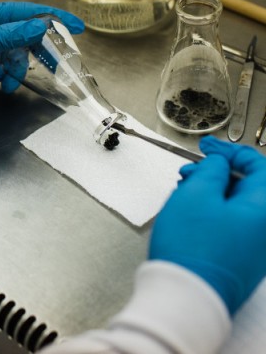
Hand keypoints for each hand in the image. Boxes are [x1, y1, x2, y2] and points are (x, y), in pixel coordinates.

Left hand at [0, 0, 83, 94]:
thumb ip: (11, 35)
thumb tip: (41, 26)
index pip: (31, 13)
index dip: (56, 19)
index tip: (77, 27)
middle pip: (25, 38)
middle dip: (33, 55)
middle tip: (51, 69)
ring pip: (13, 55)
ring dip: (11, 70)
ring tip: (0, 82)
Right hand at [149, 136, 265, 314]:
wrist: (188, 294)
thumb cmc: (192, 244)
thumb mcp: (197, 193)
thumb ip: (212, 170)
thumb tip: (220, 164)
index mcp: (263, 208)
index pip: (258, 166)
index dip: (231, 151)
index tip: (207, 147)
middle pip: (249, 186)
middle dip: (218, 172)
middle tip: (190, 170)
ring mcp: (256, 245)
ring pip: (238, 204)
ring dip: (212, 190)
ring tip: (183, 190)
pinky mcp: (242, 258)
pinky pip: (232, 223)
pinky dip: (213, 209)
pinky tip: (190, 210)